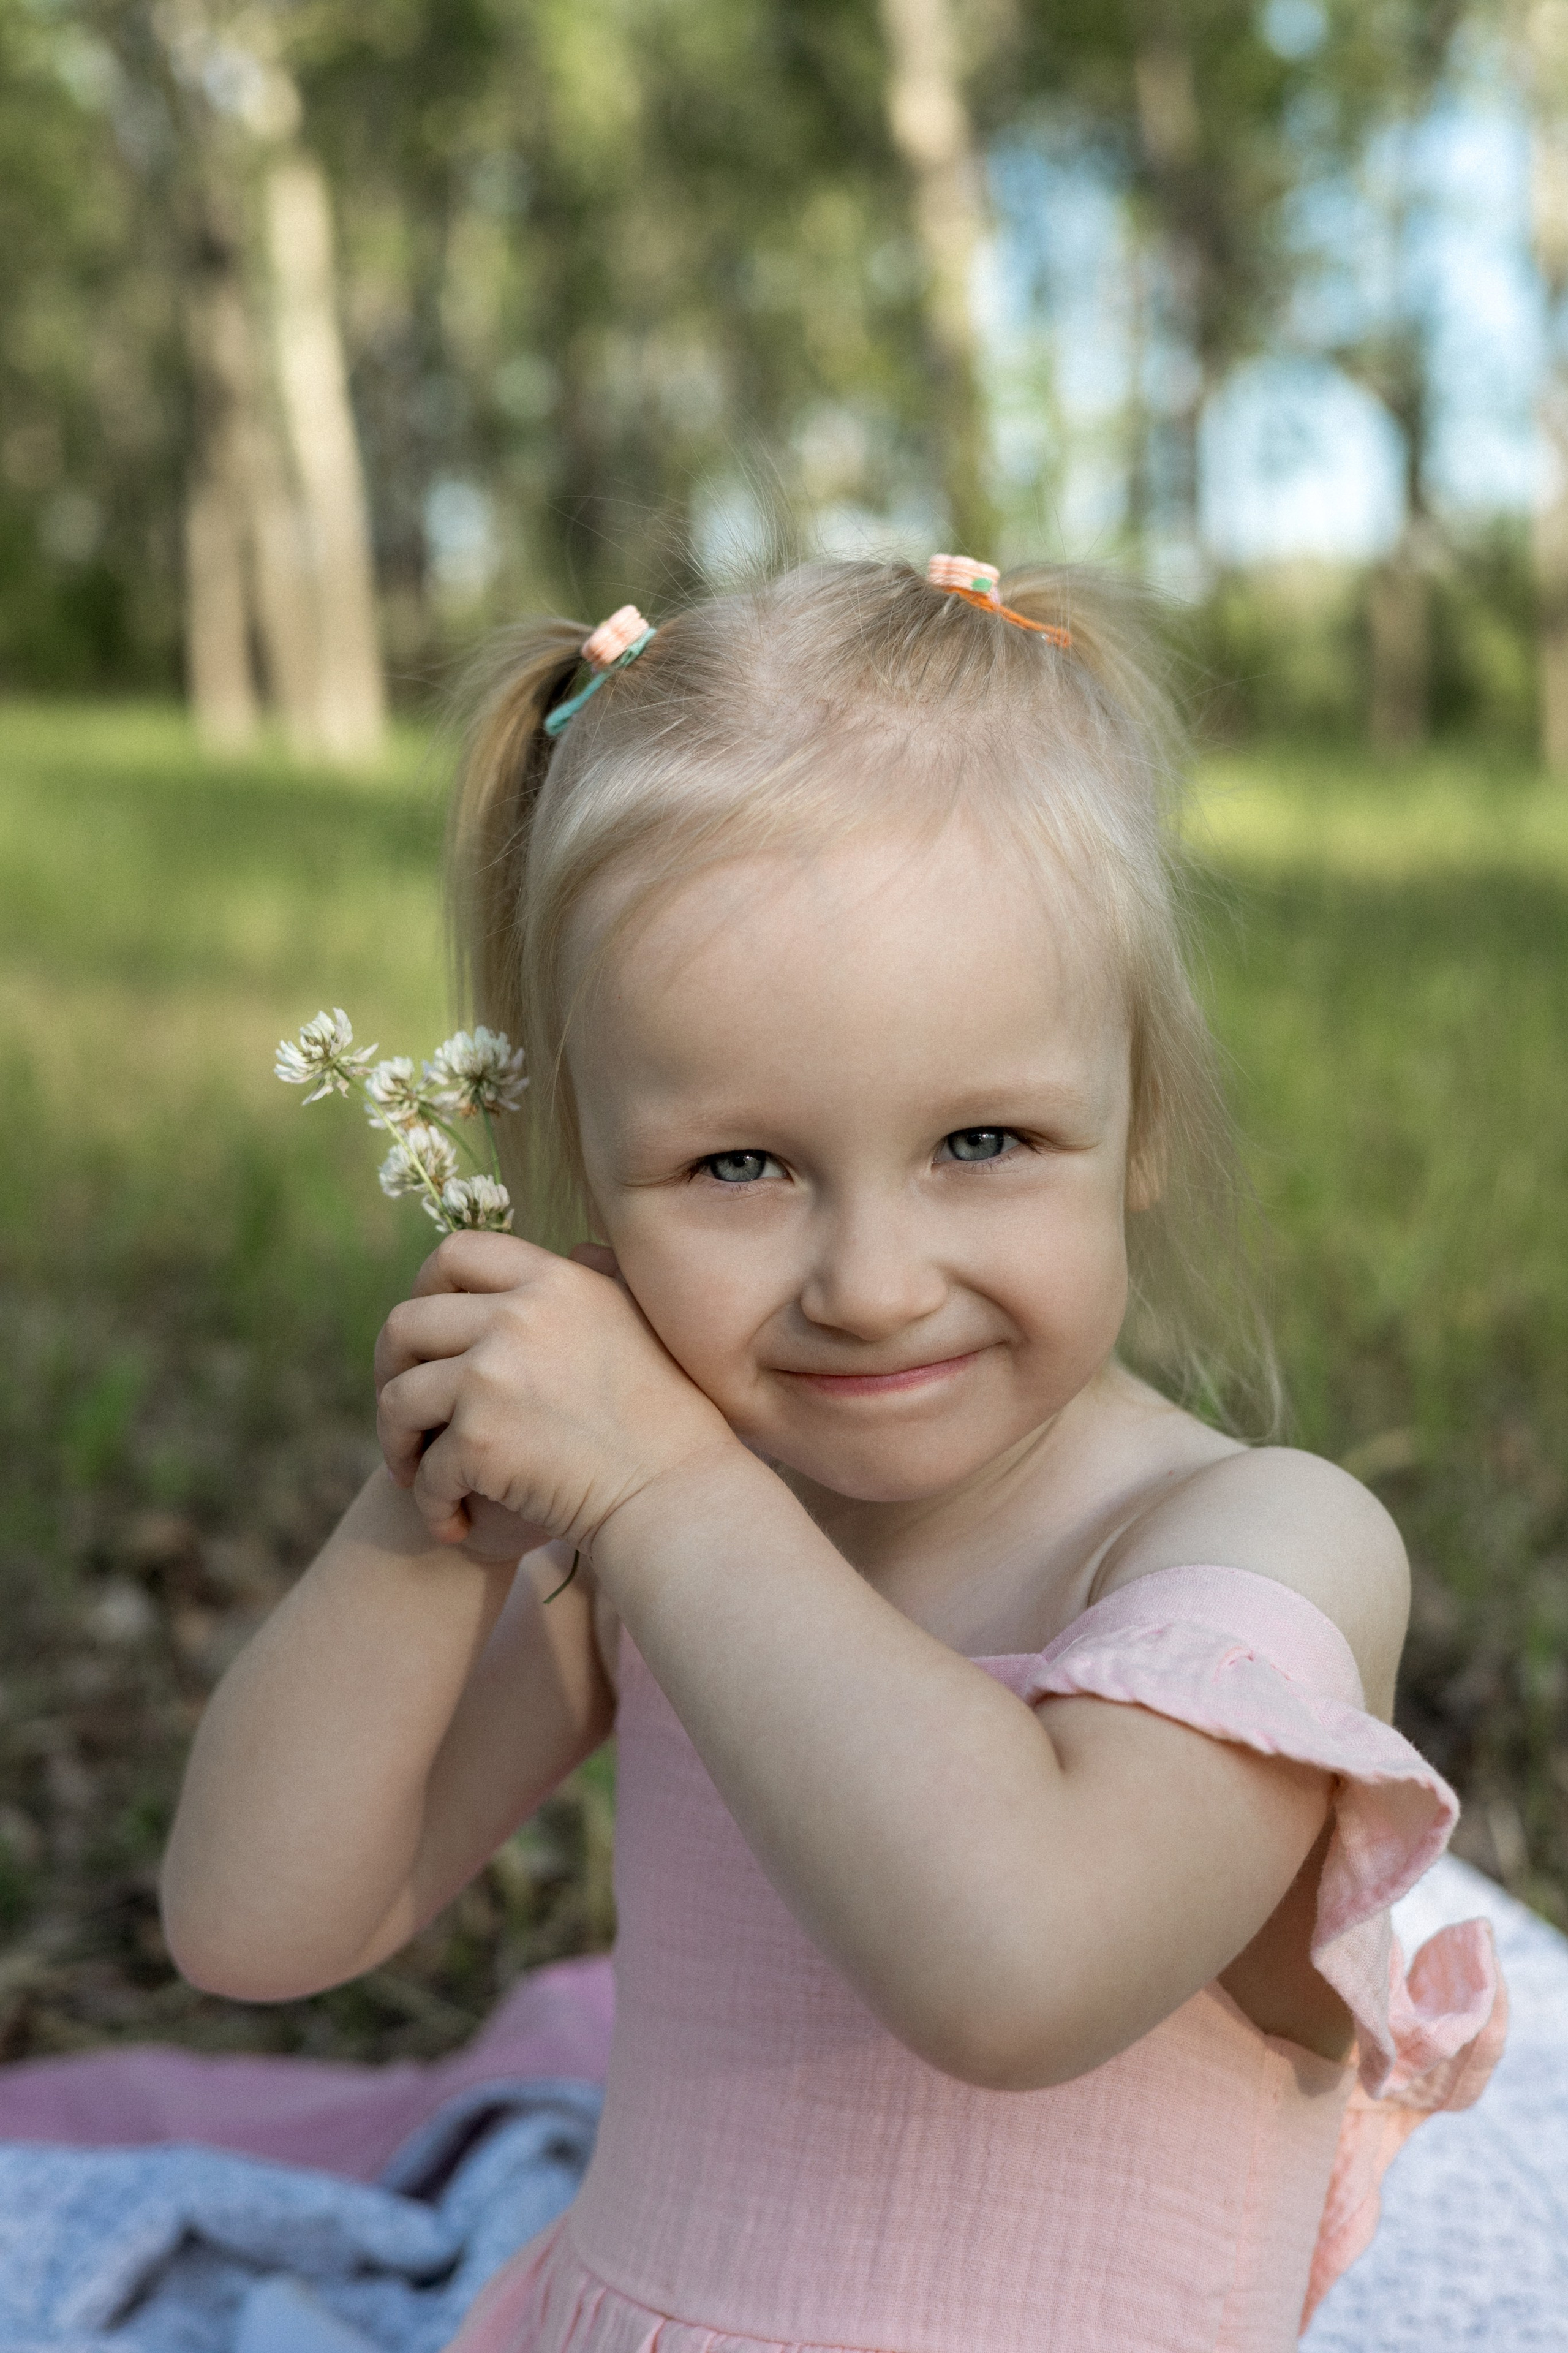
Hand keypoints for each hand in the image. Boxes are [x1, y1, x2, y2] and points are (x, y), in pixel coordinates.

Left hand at [373, 1233, 735, 1550]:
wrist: (677, 1493)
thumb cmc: (667, 1420)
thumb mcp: (640, 1324)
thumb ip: (602, 1279)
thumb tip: (576, 1249)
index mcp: (555, 1282)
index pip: (456, 1252)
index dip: (424, 1289)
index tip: (428, 1335)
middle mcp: (517, 1315)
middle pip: (406, 1322)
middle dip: (390, 1370)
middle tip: (407, 1413)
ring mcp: (492, 1374)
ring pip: (398, 1397)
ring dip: (398, 1441)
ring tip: (416, 1472)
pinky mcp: (478, 1438)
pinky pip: (424, 1469)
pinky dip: (430, 1502)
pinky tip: (452, 1522)